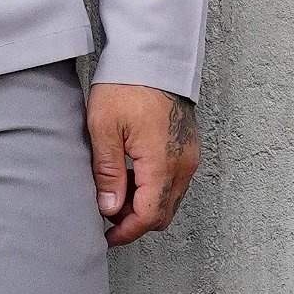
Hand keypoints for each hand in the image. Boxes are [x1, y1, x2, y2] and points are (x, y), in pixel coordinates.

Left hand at [86, 83, 200, 246]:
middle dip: (135, 222)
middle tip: (106, 217)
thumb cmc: (127, 86)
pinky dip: (153, 189)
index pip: (149, 216)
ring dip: (144, 206)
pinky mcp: (188, 148)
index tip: (106, 237)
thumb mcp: (104, 129)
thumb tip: (109, 209)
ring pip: (169, 199)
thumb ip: (108, 173)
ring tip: (114, 194)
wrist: (153, 56)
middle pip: (162, 213)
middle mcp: (183, 165)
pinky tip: (130, 177)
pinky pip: (174, 182)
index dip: (126, 232)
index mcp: (162, 164)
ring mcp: (189, 156)